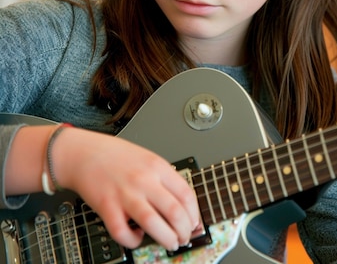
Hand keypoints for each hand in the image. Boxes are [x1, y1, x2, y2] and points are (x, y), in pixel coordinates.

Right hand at [53, 128, 200, 250]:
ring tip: (171, 243)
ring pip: (153, 224)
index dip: (194, 214)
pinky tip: (137, 236)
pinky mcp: (106, 206)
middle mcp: (144, 180)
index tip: (194, 223)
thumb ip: (165, 179)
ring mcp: (125, 194)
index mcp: (158, 167)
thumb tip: (182, 205)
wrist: (83, 152)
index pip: (187, 195)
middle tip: (184, 237)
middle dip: (185, 231)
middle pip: (175, 212)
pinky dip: (133, 240)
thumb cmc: (116, 156)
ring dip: (167, 239)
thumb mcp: (149, 159)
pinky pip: (122, 232)